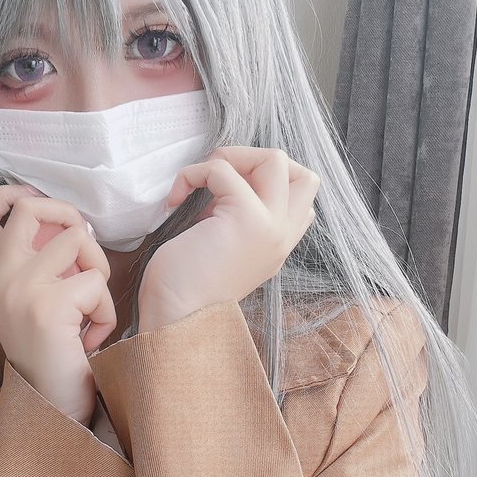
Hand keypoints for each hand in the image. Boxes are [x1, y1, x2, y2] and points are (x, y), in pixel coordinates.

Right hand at [0, 184, 116, 425]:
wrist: (55, 410)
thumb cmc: (55, 357)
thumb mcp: (34, 304)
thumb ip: (39, 266)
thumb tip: (70, 224)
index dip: (8, 198)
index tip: (39, 206)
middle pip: (29, 208)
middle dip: (69, 216)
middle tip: (84, 250)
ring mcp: (19, 291)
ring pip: (75, 237)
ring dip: (98, 269)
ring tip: (91, 306)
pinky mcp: (47, 307)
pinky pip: (95, 281)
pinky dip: (106, 310)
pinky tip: (93, 337)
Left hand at [137, 147, 319, 326]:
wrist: (175, 319)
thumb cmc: (185, 288)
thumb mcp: (222, 248)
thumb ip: (236, 218)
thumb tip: (221, 182)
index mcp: (278, 244)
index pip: (302, 195)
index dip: (264, 180)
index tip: (223, 197)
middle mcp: (282, 235)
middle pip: (301, 172)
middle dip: (255, 161)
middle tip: (217, 182)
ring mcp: (270, 226)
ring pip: (275, 159)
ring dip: (231, 158)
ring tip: (200, 183)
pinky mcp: (247, 219)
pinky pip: (222, 169)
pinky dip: (193, 173)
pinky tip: (175, 199)